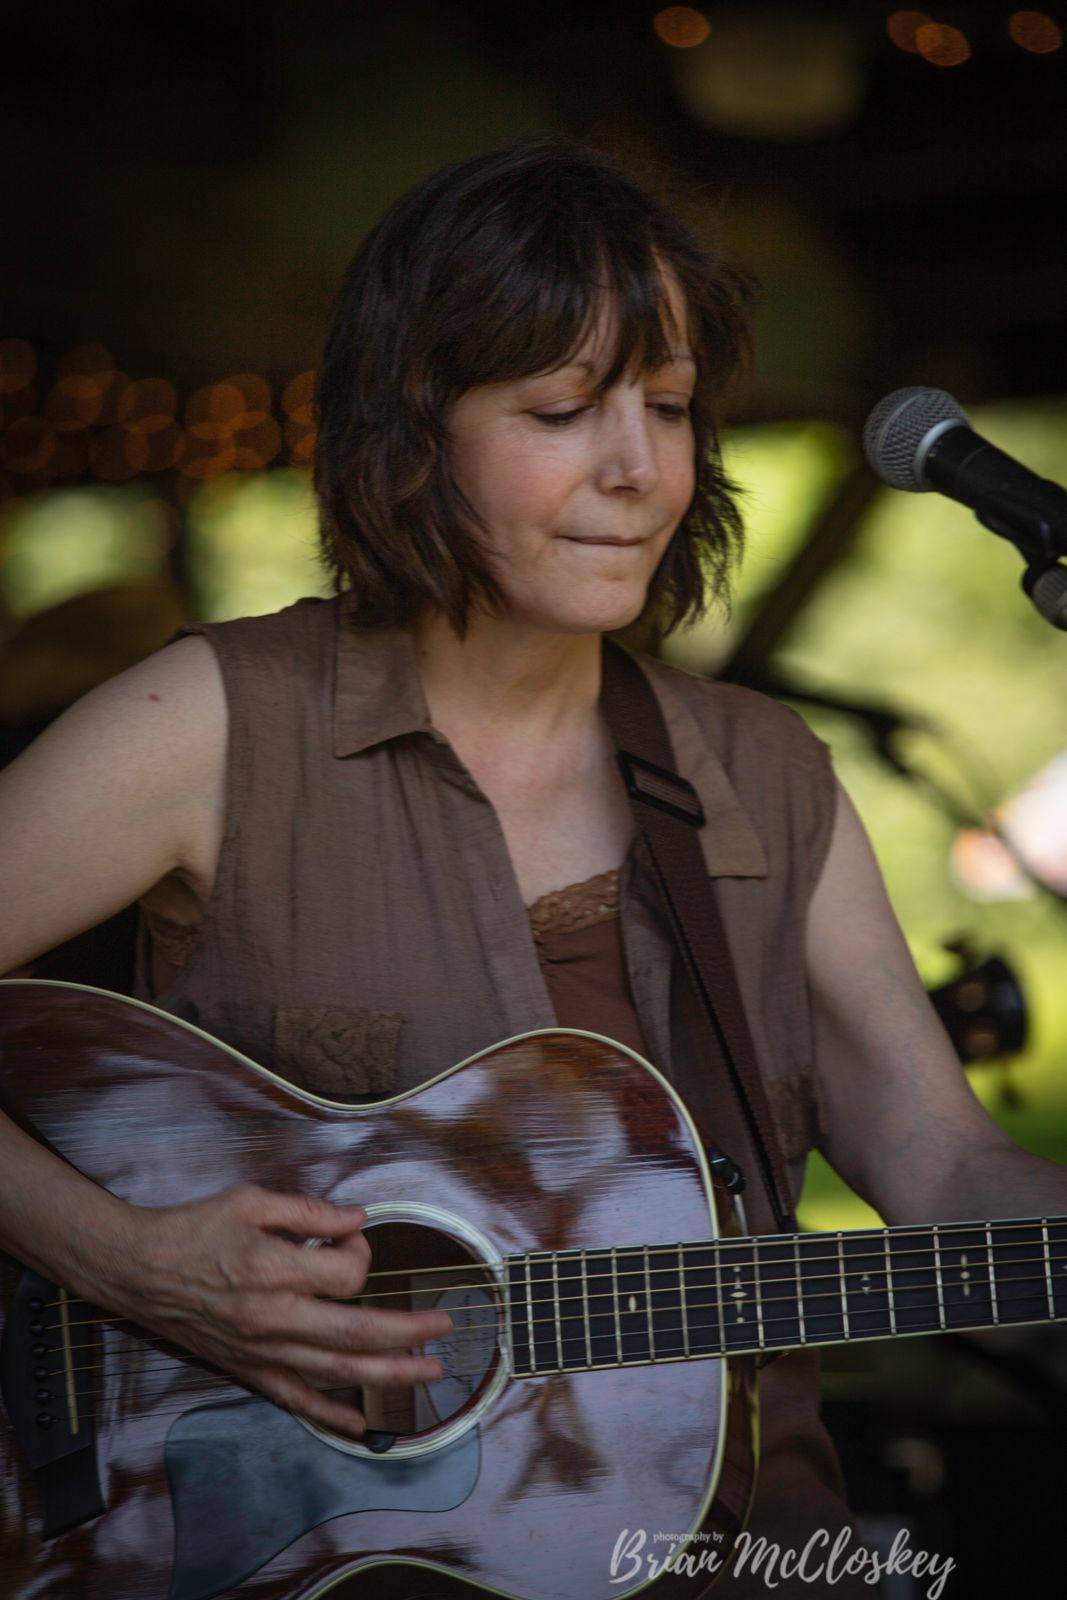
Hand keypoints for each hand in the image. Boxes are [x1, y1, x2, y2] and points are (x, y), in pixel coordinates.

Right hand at [93, 1183, 451, 1436]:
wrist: (139, 1270)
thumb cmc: (194, 1229)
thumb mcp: (252, 1200)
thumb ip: (309, 1212)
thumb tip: (358, 1220)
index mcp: (275, 1270)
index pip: (347, 1274)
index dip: (362, 1253)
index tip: (352, 1238)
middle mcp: (273, 1318)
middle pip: (357, 1332)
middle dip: (409, 1331)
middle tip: (445, 1326)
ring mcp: (262, 1351)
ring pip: (337, 1372)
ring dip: (389, 1376)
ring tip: (429, 1372)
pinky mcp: (249, 1370)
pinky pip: (297, 1399)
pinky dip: (332, 1415)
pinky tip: (361, 1424)